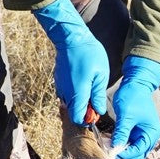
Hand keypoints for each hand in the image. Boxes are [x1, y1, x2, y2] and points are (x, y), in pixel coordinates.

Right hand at [31, 0, 108, 124]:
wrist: (71, 38)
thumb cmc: (90, 55)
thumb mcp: (101, 76)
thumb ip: (98, 95)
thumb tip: (98, 111)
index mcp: (77, 93)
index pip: (78, 118)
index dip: (87, 120)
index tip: (96, 112)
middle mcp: (65, 93)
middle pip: (73, 112)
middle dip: (84, 111)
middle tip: (96, 100)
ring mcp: (60, 87)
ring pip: (70, 104)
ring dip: (80, 102)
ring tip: (91, 90)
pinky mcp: (58, 81)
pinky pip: (66, 94)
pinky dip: (75, 94)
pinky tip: (83, 83)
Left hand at [110, 56, 159, 158]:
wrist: (136, 83)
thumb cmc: (132, 97)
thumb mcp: (125, 116)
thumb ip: (121, 132)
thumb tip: (115, 148)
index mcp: (152, 133)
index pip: (139, 151)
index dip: (126, 154)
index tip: (111, 151)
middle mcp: (150, 135)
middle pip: (138, 153)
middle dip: (124, 153)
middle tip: (109, 150)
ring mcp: (144, 133)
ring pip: (133, 148)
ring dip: (122, 149)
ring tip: (108, 145)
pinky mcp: (137, 129)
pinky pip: (129, 141)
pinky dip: (120, 142)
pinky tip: (110, 139)